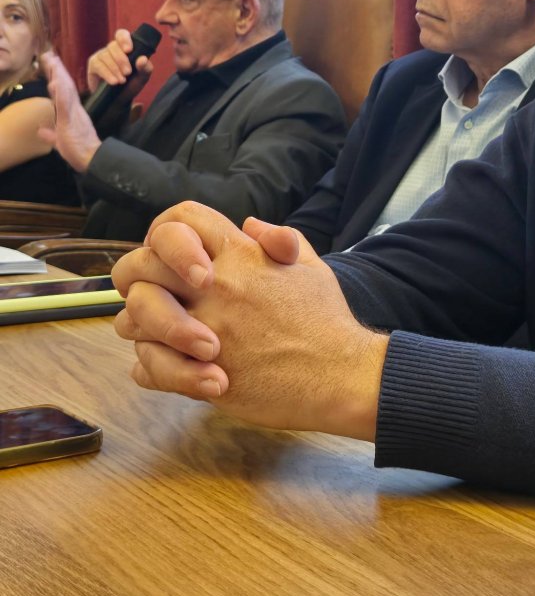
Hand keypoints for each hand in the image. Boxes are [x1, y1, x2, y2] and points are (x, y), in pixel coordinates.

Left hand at [39, 51, 101, 171]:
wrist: (93, 160)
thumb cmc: (79, 153)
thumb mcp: (60, 142)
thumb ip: (50, 135)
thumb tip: (40, 130)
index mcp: (72, 113)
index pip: (63, 92)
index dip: (58, 78)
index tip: (53, 65)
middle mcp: (75, 110)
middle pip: (65, 86)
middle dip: (57, 70)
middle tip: (51, 55)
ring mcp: (73, 114)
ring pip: (65, 91)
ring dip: (58, 75)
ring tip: (53, 61)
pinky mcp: (71, 121)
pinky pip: (64, 105)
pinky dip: (59, 93)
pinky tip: (55, 82)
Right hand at [86, 28, 152, 94]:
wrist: (118, 101)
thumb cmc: (130, 85)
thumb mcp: (142, 78)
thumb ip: (145, 69)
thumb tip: (143, 59)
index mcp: (125, 48)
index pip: (121, 35)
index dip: (124, 39)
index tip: (129, 50)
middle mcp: (112, 49)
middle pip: (113, 46)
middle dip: (122, 60)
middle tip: (128, 73)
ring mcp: (101, 56)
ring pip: (105, 55)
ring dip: (115, 69)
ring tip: (121, 81)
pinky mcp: (93, 65)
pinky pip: (98, 65)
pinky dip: (107, 74)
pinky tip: (114, 82)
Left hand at [112, 202, 387, 440]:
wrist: (340, 375)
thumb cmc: (327, 321)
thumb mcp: (310, 265)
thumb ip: (279, 239)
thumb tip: (248, 224)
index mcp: (240, 255)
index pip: (181, 219)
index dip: (166, 234)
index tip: (174, 258)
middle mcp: (216, 286)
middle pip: (140, 265)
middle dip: (136, 280)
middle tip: (152, 296)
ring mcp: (205, 329)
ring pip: (134, 318)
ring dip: (140, 328)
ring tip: (161, 337)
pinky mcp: (200, 373)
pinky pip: (146, 367)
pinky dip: (151, 368)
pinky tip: (170, 368)